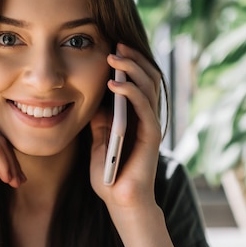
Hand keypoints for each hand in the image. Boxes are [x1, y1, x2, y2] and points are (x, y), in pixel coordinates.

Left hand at [90, 44, 161, 211]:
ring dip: (131, 68)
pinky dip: (130, 92)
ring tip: (114, 56)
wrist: (121, 202)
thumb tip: (93, 99)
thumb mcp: (99, 142)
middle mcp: (147, 117)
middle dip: (133, 58)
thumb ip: (101, 121)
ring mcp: (151, 125)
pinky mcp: (151, 135)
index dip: (129, 62)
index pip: (138, 80)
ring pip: (148, 86)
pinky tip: (114, 83)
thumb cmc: (111, 176)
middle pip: (147, 77)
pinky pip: (143, 106)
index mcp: (136, 116)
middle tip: (116, 43)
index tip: (111, 46)